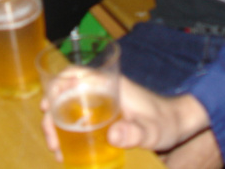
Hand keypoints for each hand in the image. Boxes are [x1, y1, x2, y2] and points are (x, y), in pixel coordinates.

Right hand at [41, 78, 209, 157]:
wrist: (179, 125)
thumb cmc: (166, 122)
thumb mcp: (151, 131)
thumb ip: (135, 133)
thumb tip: (113, 135)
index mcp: (110, 84)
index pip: (76, 75)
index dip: (55, 86)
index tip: (45, 106)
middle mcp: (103, 90)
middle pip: (66, 94)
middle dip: (51, 115)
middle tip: (51, 140)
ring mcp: (102, 104)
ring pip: (69, 108)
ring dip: (57, 126)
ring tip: (56, 150)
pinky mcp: (104, 117)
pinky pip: (79, 119)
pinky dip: (68, 132)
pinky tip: (67, 150)